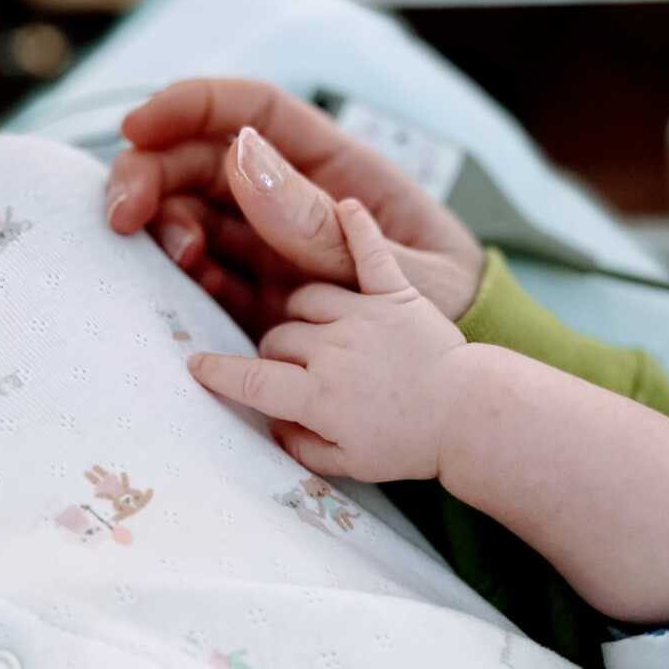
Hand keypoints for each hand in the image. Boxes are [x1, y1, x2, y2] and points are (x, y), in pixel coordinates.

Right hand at [108, 79, 483, 335]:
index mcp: (335, 166)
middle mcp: (293, 197)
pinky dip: (185, 276)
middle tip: (123, 212)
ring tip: (179, 256)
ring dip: (164, 225)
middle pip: (203, 160)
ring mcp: (271, 245)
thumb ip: (323, 224)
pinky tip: (189, 285)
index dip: (191, 105)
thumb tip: (244, 159)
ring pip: (193, 213)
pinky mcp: (258, 294)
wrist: (456, 380)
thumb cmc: (448, 304)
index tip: (139, 124)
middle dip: (152, 172)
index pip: (253, 111)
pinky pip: (206, 274)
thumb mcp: (399, 267)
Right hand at [188, 199, 465, 482]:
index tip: (196, 365)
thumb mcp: (346, 463)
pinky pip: (370, 252)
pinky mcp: (396, 293)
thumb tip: (269, 422)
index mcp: (318, 395)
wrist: (472, 418)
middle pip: (276, 337)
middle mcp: (333, 349)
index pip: (250, 379)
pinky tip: (345, 204)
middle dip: (275, 352)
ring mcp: (364, 316)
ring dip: (304, 313)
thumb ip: (298, 442)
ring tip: (319, 331)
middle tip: (291, 366)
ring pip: (305, 299)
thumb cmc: (410, 445)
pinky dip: (358, 226)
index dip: (218, 372)